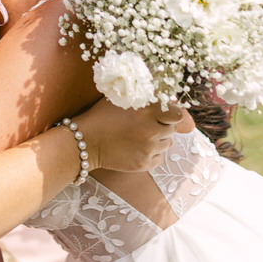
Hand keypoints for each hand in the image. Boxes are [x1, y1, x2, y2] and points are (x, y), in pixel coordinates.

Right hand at [72, 100, 192, 172]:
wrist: (85, 142)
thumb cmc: (102, 117)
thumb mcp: (122, 99)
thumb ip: (146, 98)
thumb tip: (169, 100)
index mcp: (147, 110)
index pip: (177, 113)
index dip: (172, 114)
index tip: (164, 115)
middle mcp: (151, 130)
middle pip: (172, 129)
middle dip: (162, 126)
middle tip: (145, 126)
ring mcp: (148, 148)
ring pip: (167, 144)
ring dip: (158, 140)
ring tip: (139, 137)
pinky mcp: (143, 163)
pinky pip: (159, 158)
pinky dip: (152, 154)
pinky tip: (137, 148)